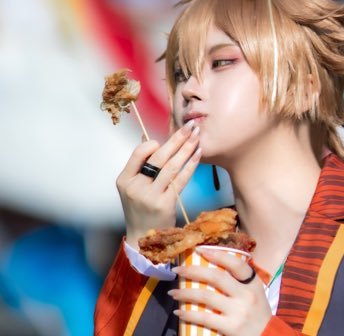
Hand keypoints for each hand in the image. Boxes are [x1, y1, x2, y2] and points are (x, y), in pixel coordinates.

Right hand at [116, 120, 200, 247]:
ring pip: (171, 167)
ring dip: (186, 149)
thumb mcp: (132, 186)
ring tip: (198, 137)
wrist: (143, 238)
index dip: (152, 144)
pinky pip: (180, 180)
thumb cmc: (140, 208)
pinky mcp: (165, 204)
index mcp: (124, 179)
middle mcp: (135, 187)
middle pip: (158, 157)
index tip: (165, 140)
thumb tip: (147, 138)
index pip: (138, 154)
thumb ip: (139, 163)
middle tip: (190, 126)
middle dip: (177, 139)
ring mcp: (150, 196)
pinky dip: (190, 166)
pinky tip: (198, 155)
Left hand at [169, 248, 271, 335]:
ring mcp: (238, 312)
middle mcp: (246, 295)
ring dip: (185, 293)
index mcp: (252, 283)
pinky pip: (205, 318)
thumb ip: (239, 280)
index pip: (236, 263)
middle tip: (177, 270)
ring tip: (173, 292)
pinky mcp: (231, 328)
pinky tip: (179, 312)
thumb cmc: (257, 313)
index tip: (199, 249)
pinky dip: (189, 314)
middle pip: (216, 277)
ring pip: (206, 296)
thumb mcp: (254, 292)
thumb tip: (213, 261)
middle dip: (193, 271)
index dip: (217, 254)